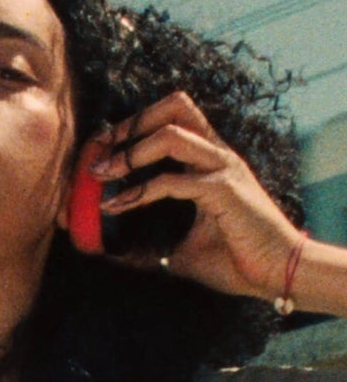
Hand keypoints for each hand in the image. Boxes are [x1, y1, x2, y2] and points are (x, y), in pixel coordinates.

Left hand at [87, 91, 300, 300]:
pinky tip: (117, 207)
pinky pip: (172, 181)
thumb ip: (154, 244)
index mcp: (210, 160)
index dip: (135, 125)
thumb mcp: (183, 249)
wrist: (280, 275)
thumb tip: (115, 255)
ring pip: (171, 134)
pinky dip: (140, 192)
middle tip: (101, 151)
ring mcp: (223, 169)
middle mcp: (218, 155)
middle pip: (175, 106)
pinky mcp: (224, 190)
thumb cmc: (237, 261)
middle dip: (132, 123)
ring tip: (102, 174)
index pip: (172, 118)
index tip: (103, 150)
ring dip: (130, 152)